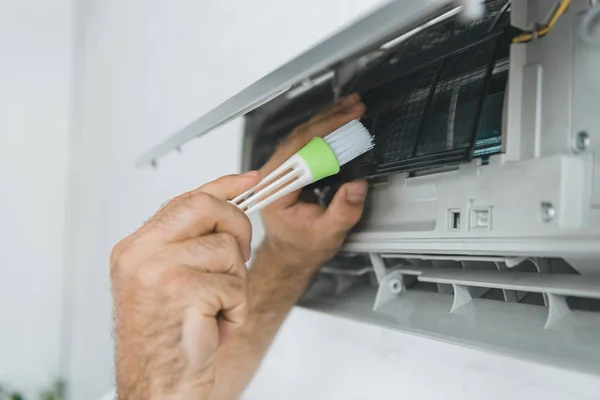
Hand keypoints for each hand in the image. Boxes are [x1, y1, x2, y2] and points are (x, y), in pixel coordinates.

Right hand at [110, 173, 260, 399]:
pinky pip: (234, 285)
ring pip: (227, 250)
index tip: (250, 179)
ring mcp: (158, 270)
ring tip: (212, 309)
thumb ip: (188, 244)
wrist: (158, 386)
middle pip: (206, 207)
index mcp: (136, 248)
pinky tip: (214, 324)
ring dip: (233, 284)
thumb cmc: (167, 339)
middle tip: (237, 256)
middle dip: (236, 227)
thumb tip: (227, 208)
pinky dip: (235, 309)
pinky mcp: (182, 291)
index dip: (223, 185)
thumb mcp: (169, 281)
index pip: (185, 200)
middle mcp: (141, 254)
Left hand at [259, 93, 367, 271]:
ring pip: (300, 136)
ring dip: (326, 120)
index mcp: (274, 193)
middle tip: (354, 108)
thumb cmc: (303, 246)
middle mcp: (270, 178)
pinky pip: (303, 143)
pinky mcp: (287, 168)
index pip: (298, 152)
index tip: (346, 123)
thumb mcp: (328, 233)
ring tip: (350, 107)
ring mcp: (277, 171)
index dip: (324, 134)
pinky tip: (337, 119)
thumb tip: (357, 186)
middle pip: (298, 138)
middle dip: (329, 120)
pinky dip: (322, 129)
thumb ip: (343, 211)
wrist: (291, 254)